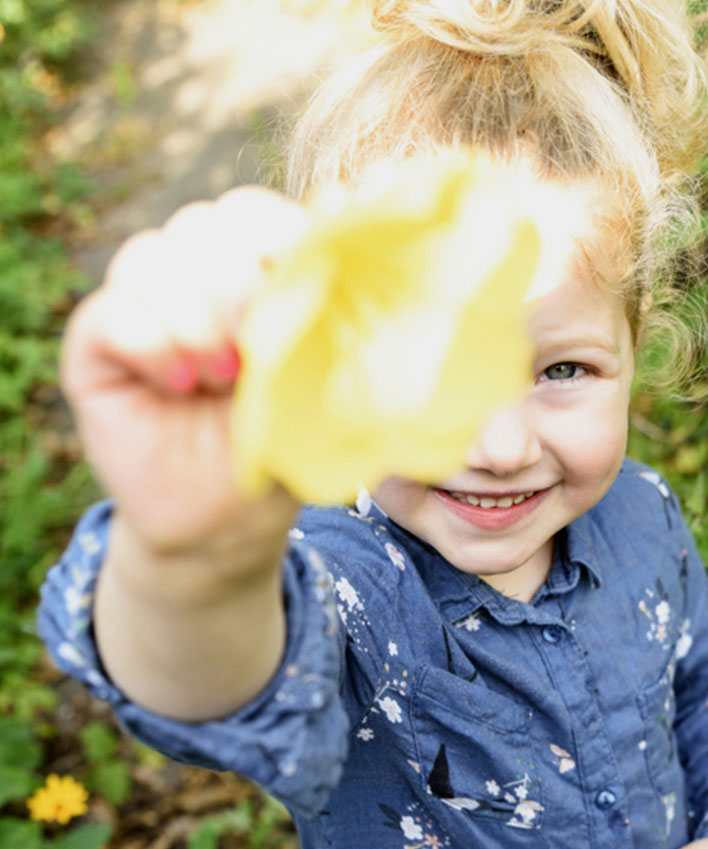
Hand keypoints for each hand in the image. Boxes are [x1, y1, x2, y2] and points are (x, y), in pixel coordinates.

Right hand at [62, 188, 309, 559]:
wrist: (231, 523)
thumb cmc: (283, 445)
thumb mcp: (320, 374)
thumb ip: (331, 295)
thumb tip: (342, 199)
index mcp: (249, 275)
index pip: (250, 212)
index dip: (274, 235)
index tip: (298, 284)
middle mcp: (191, 281)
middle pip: (201, 225)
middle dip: (236, 279)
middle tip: (255, 346)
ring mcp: (141, 310)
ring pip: (150, 258)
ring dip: (195, 315)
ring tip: (223, 376)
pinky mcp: (97, 351)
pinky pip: (110, 313)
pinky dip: (151, 341)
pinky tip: (181, 383)